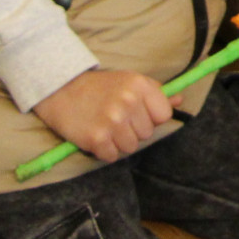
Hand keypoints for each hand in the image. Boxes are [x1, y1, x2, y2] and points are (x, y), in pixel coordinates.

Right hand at [33, 69, 173, 165]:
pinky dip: (104, 150)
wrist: (59, 89)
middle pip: (147, 134)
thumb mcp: (128, 81)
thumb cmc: (98, 87)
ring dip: (118, 142)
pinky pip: (112, 156)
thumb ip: (155, 93)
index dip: (151, 117)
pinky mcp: (97, 138)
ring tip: (104, 125)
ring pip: (131, 147)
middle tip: (114, 117)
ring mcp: (113, 121)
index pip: (164, 115)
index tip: (137, 113)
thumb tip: (179, 100)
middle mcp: (128, 102)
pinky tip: (95, 135)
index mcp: (139, 85)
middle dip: (133, 130)